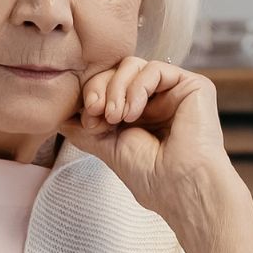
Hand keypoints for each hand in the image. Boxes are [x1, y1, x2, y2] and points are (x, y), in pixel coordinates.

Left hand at [59, 57, 236, 219]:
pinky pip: (154, 68)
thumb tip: (59, 115)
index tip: (86, 120)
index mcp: (138, 113)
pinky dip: (137, 87)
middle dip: (98, 89)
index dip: (91, 95)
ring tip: (115, 117)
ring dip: (116, 88)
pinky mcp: (193, 85)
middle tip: (96, 113)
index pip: (106, 85)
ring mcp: (174, 92)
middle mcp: (156, 99)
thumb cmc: (150, 177)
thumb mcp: (106, 147)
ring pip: (132, 64)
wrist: (180, 188)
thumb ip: (85, 127)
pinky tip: (134, 113)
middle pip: (116, 70)